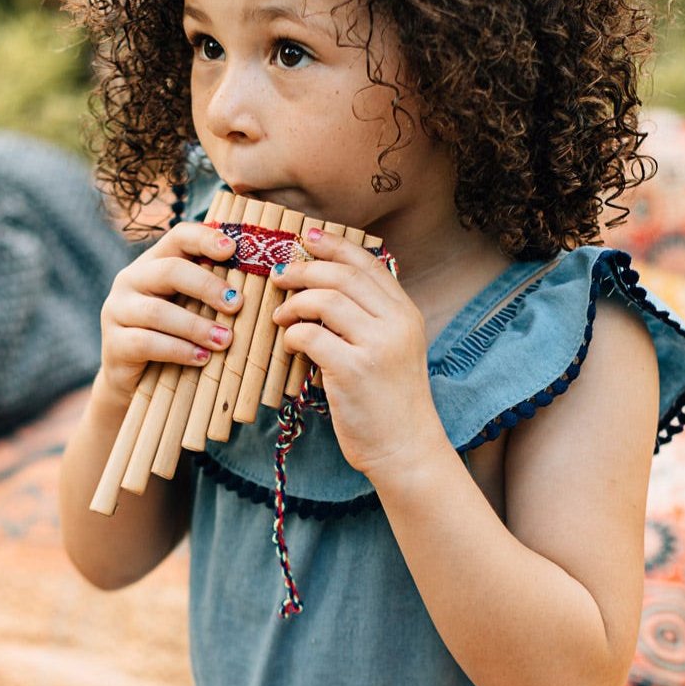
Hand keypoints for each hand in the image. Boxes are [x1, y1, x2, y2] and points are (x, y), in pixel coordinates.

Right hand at [95, 221, 242, 405]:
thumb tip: (264, 279)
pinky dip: (178, 350)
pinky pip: (146, 343)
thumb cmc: (172, 336)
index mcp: (153, 262)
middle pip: (170, 270)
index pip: (178, 237)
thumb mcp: (190, 308)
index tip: (234, 250)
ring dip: (197, 326)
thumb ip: (211, 292)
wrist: (133, 379)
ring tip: (225, 340)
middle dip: (207, 286)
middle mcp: (131, 280)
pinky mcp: (114, 343)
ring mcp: (117, 310)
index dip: (206, 239)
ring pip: (158, 311)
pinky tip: (201, 358)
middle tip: (236, 304)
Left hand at [271, 229, 441, 477]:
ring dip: (294, 302)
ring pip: (326, 299)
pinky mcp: (354, 370)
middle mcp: (396, 323)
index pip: (367, 263)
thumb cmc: (389, 400)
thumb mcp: (393, 349)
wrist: (405, 448)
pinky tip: (290, 344)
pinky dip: (293, 334)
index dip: (334, 245)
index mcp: (406, 313)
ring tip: (281, 315)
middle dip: (304, 269)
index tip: (307, 237)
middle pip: (343, 275)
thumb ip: (371, 317)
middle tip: (278, 276)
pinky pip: (311, 335)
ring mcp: (377, 346)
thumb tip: (326, 286)